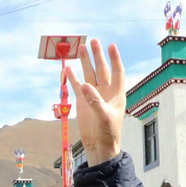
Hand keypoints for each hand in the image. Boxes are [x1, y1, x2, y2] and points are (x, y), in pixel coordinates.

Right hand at [66, 39, 125, 165]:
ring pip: (89, 74)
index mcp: (117, 93)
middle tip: (93, 41)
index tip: (111, 46)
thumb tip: (85, 85)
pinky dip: (73, 77)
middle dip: (98, 55)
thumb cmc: (108, 132)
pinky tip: (68, 67)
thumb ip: (95, 101)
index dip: (115, 59)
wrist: (98, 145)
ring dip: (85, 62)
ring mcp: (93, 95)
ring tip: (80, 48)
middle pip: (102, 69)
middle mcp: (106, 91)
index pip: (117, 71)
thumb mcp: (105, 117)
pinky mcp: (82, 101)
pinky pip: (77, 85)